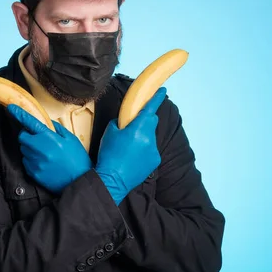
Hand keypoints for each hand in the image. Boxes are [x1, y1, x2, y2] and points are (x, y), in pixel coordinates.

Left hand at [8, 104, 92, 192]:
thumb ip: (57, 129)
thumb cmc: (77, 159)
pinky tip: (44, 163)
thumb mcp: (71, 139)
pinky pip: (26, 162)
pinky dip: (32, 160)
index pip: (29, 121)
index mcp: (48, 138)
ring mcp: (34, 161)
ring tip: (45, 154)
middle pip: (22, 137)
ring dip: (30, 148)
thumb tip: (47, 123)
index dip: (19, 113)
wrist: (78, 181)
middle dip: (28, 135)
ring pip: (23, 150)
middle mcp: (38, 149)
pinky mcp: (32, 172)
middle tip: (39, 139)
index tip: (11, 108)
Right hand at [95, 87, 166, 204]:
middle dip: (144, 121)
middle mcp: (149, 138)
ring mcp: (154, 150)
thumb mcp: (110, 133)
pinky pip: (151, 149)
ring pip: (150, 137)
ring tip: (128, 149)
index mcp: (138, 128)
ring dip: (143, 138)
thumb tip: (126, 121)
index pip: (150, 108)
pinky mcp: (155, 160)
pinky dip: (144, 150)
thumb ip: (120, 122)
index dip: (157, 98)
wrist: (112, 180)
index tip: (163, 90)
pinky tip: (133, 158)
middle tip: (132, 129)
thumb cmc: (109, 154)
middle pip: (151, 122)